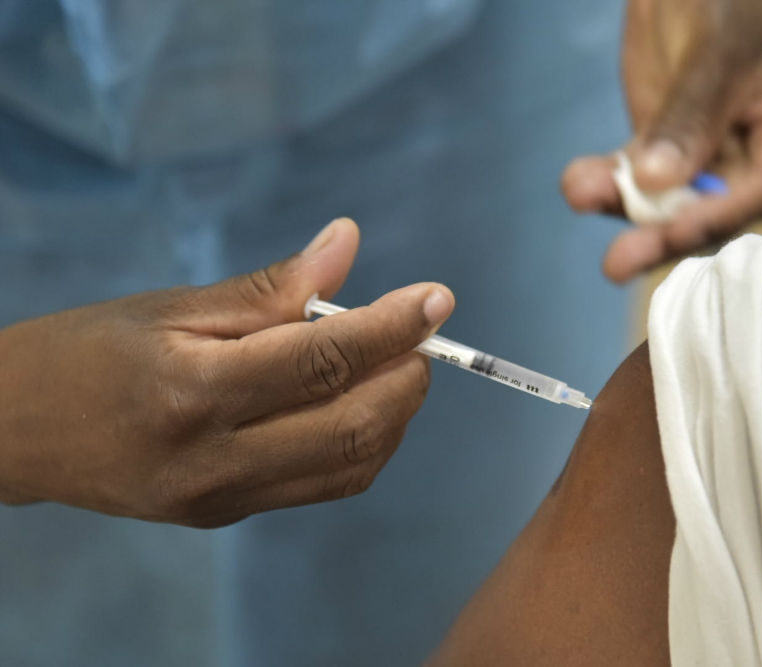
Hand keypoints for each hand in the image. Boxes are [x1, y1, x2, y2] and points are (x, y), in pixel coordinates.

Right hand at [0, 218, 454, 526]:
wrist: (12, 432)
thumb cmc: (85, 352)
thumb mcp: (171, 306)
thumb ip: (269, 288)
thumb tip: (348, 244)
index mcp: (194, 391)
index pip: (325, 359)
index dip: (394, 326)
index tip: (437, 297)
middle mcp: (215, 458)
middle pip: (354, 427)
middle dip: (407, 379)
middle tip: (421, 335)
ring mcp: (222, 499)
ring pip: (350, 468)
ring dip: (394, 416)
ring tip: (393, 366)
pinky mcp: (225, 516)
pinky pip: (322, 486)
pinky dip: (361, 446)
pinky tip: (357, 404)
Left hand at [562, 0, 761, 282]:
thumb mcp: (722, 46)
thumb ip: (693, 116)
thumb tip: (658, 183)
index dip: (719, 216)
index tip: (672, 235)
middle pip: (717, 209)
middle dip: (664, 231)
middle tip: (618, 262)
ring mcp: (715, 153)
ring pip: (671, 199)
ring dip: (625, 205)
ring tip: (582, 194)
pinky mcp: (671, 146)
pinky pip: (640, 175)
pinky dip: (610, 180)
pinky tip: (580, 183)